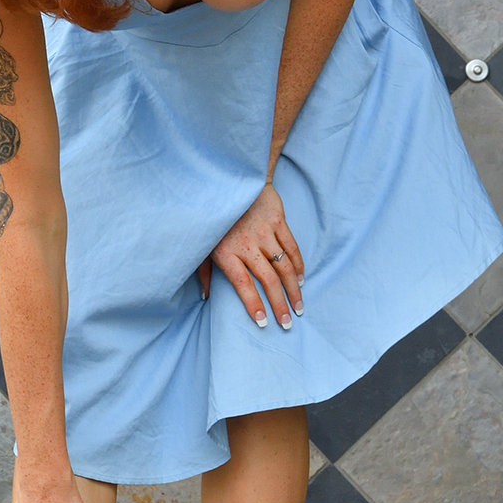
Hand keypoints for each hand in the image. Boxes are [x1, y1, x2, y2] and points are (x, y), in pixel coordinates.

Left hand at [196, 183, 304, 328]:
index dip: (254, 305)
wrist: (229, 178)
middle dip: (279, 305)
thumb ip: (203, 271)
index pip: (243, 285)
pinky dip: (298, 266)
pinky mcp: (277, 220)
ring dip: (293, 290)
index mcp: (226, 252)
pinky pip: (292, 247)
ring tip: (298, 307)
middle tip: (287, 323)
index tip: (263, 323)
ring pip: (284, 267)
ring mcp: (264, 232)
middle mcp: (247, 244)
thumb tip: (205, 297)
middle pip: (268, 280)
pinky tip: (300, 280)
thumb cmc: (213, 216)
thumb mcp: (201, 243)